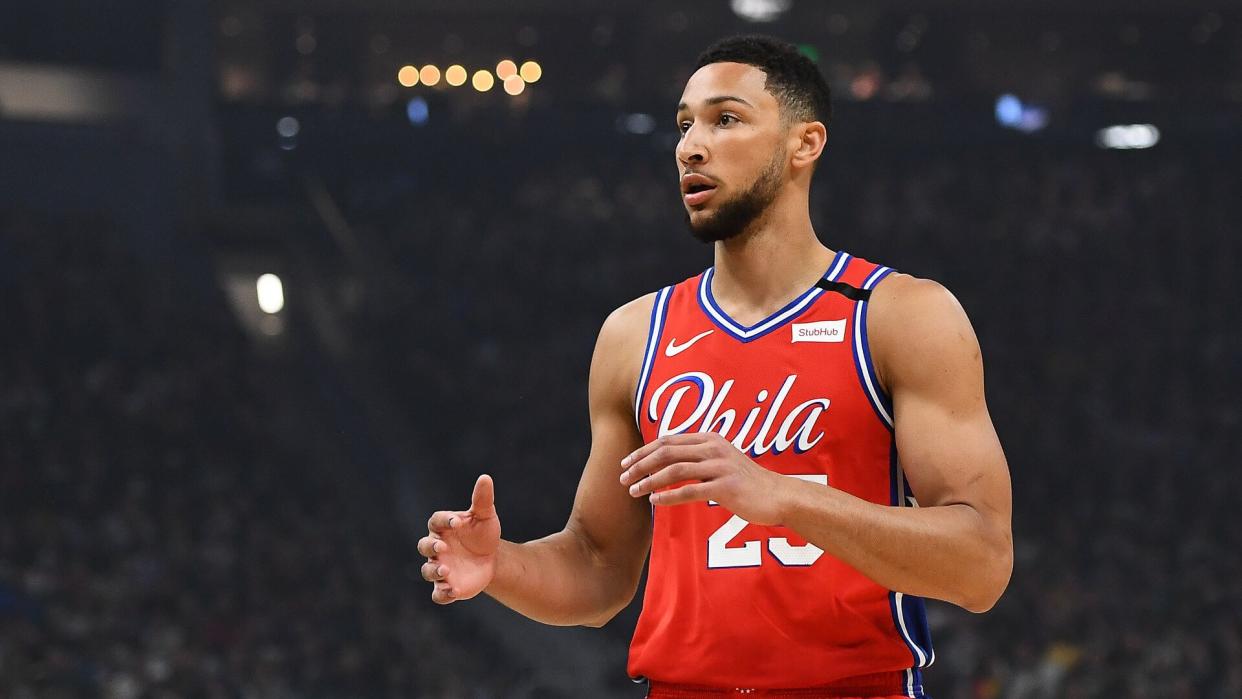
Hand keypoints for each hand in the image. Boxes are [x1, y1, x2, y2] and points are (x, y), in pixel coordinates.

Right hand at [417, 474, 501, 603]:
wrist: (491, 559)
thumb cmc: (483, 534)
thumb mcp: (485, 516)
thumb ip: (482, 499)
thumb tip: (485, 478)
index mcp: (443, 527)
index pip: (436, 521)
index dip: (444, 521)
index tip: (457, 521)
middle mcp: (437, 548)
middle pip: (424, 546)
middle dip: (431, 548)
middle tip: (442, 548)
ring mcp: (440, 567)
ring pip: (427, 571)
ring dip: (434, 572)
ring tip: (446, 572)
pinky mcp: (447, 586)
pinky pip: (438, 593)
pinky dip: (443, 594)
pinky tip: (453, 591)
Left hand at [618, 433, 786, 525]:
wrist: (778, 496)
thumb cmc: (747, 482)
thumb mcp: (722, 460)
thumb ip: (698, 457)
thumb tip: (666, 463)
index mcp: (710, 438)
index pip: (668, 440)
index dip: (643, 451)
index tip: (626, 462)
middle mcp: (714, 448)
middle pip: (667, 452)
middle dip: (641, 464)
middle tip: (622, 477)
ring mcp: (721, 466)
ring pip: (675, 469)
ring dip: (650, 480)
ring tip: (634, 491)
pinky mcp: (726, 487)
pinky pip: (691, 490)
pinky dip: (669, 495)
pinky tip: (655, 501)